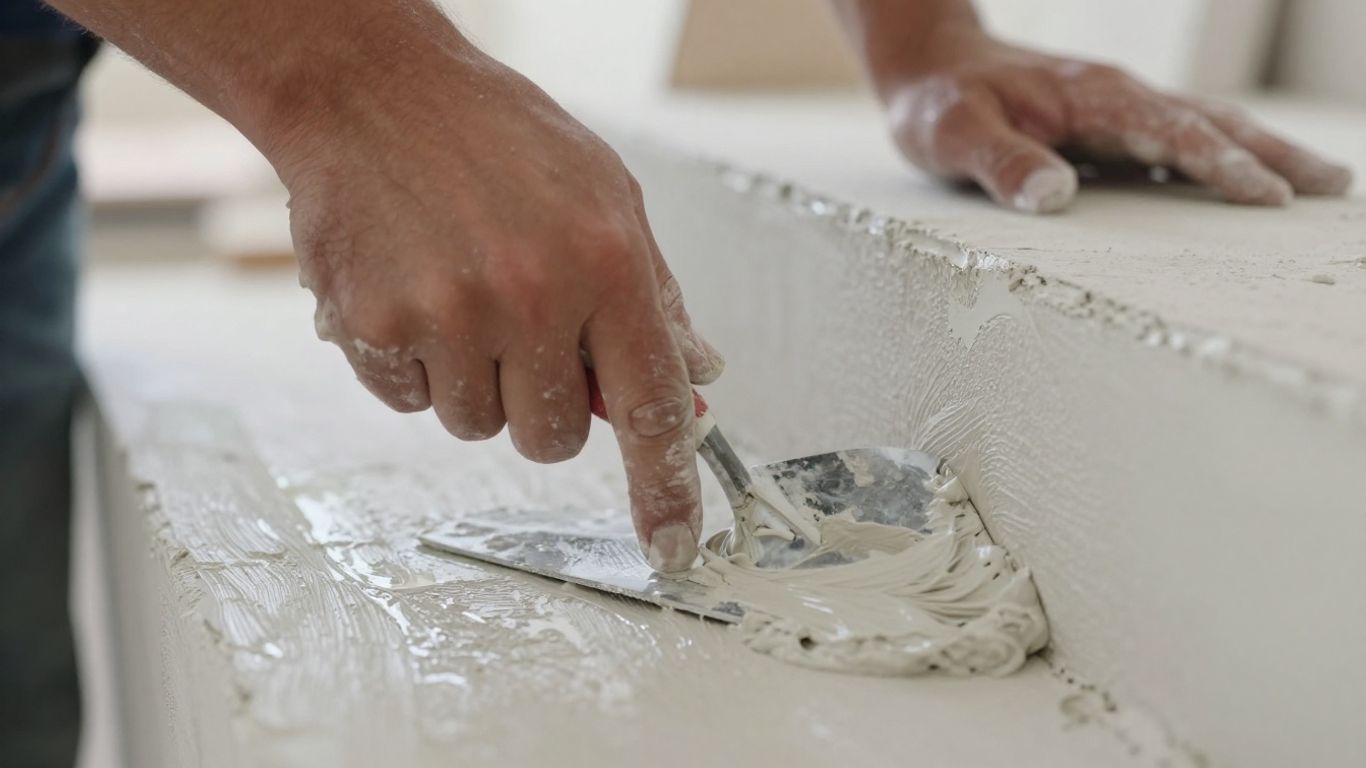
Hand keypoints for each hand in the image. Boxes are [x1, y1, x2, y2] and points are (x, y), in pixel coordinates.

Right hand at [272, 43, 721, 572]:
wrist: (370, 92)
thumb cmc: (496, 137)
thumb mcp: (606, 195)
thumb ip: (654, 296)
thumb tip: (695, 377)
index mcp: (606, 264)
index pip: (653, 409)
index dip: (666, 488)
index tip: (672, 541)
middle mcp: (534, 297)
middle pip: (553, 439)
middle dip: (544, 405)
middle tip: (524, 335)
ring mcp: (449, 316)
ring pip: (478, 427)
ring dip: (477, 383)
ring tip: (463, 296)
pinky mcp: (376, 326)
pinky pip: (410, 403)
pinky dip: (416, 366)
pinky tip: (414, 292)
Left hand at [874, 23, 1352, 212]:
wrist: (929, 66)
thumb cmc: (937, 103)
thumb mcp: (954, 135)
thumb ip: (1000, 163)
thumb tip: (1056, 197)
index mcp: (1091, 98)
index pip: (1171, 133)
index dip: (1219, 166)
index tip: (1267, 197)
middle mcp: (1116, 97)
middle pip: (1210, 123)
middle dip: (1272, 154)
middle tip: (1333, 186)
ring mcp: (1116, 108)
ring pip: (1203, 126)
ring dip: (1259, 151)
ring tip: (1315, 182)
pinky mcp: (1106, 123)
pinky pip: (1175, 138)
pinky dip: (1218, 156)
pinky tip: (1239, 183)